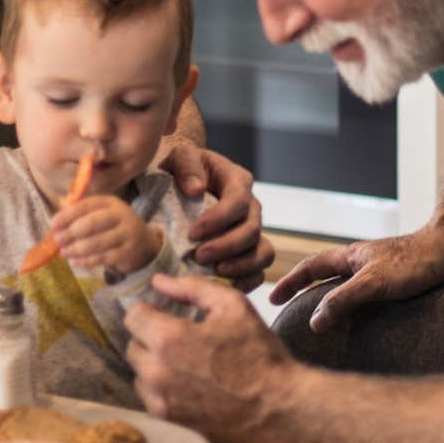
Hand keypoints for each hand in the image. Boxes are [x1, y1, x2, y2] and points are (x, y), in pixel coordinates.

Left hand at [54, 195, 160, 274]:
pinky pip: (102, 258)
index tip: (53, 224)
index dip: (68, 215)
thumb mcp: (101, 213)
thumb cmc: (114, 226)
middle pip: (92, 223)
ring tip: (64, 252)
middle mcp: (121, 215)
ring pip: (96, 243)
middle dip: (71, 233)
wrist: (144, 243)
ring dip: (76, 249)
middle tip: (58, 240)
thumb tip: (60, 204)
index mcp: (110, 202)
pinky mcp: (127, 253)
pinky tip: (75, 261)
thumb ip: (80, 209)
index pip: (86, 205)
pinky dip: (86, 261)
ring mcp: (126, 234)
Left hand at [125, 273, 294, 442]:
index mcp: (168, 339)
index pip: (133, 316)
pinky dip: (163, 389)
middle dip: (151, 338)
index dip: (149, 311)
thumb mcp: (232, 306)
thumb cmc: (258, 354)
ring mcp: (160, 401)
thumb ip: (192, 288)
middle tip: (181, 339)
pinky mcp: (168, 421)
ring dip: (155, 365)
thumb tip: (160, 280)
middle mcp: (156, 373)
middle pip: (133, 346)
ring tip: (187, 364)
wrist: (278, 408)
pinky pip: (151, 398)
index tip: (165, 314)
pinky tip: (190, 384)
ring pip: (140, 374)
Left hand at [158, 143, 273, 290]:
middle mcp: (250, 206)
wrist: (179, 185)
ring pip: (263, 252)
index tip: (192, 233)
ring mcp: (252, 230)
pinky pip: (259, 269)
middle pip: (251, 230)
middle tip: (199, 257)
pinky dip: (247, 280)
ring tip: (215, 272)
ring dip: (241, 265)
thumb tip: (196, 190)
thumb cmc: (180, 170)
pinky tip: (225, 285)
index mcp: (237, 180)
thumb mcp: (180, 157)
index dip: (218, 219)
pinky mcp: (249, 251)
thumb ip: (187, 166)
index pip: (238, 200)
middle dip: (226, 246)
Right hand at [267, 225, 443, 332]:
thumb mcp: (373, 282)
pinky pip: (372, 299)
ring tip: (327, 328)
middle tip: (294, 315)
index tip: (273, 299)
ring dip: (336, 304)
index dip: (290, 282)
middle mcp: (364, 264)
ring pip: (350, 289)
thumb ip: (343, 300)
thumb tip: (315, 322)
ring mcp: (383, 274)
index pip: (311, 267)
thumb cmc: (416, 262)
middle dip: (308, 294)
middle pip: (328, 278)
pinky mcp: (402, 285)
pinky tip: (368, 329)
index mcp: (352, 257)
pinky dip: (361, 312)